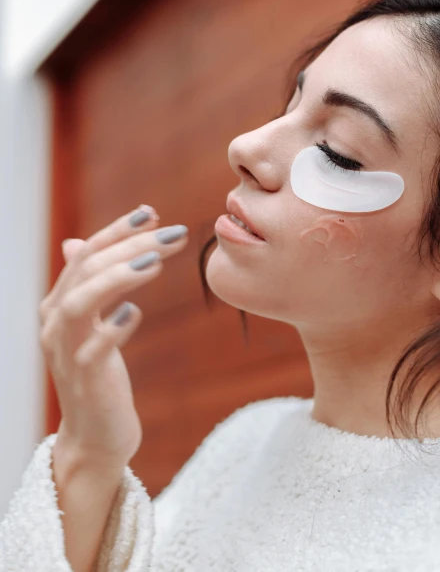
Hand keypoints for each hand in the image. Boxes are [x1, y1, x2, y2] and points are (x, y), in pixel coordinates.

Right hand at [39, 205, 188, 468]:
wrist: (95, 438)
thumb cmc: (99, 376)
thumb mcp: (91, 325)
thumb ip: (87, 285)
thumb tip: (74, 243)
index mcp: (58, 304)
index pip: (86, 254)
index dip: (117, 230)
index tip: (152, 212)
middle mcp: (55, 324)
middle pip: (87, 270)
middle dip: (131, 245)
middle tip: (174, 232)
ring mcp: (66, 353)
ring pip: (80, 302)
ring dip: (118, 276)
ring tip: (157, 262)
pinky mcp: (84, 382)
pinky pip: (93, 350)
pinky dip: (113, 328)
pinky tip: (135, 313)